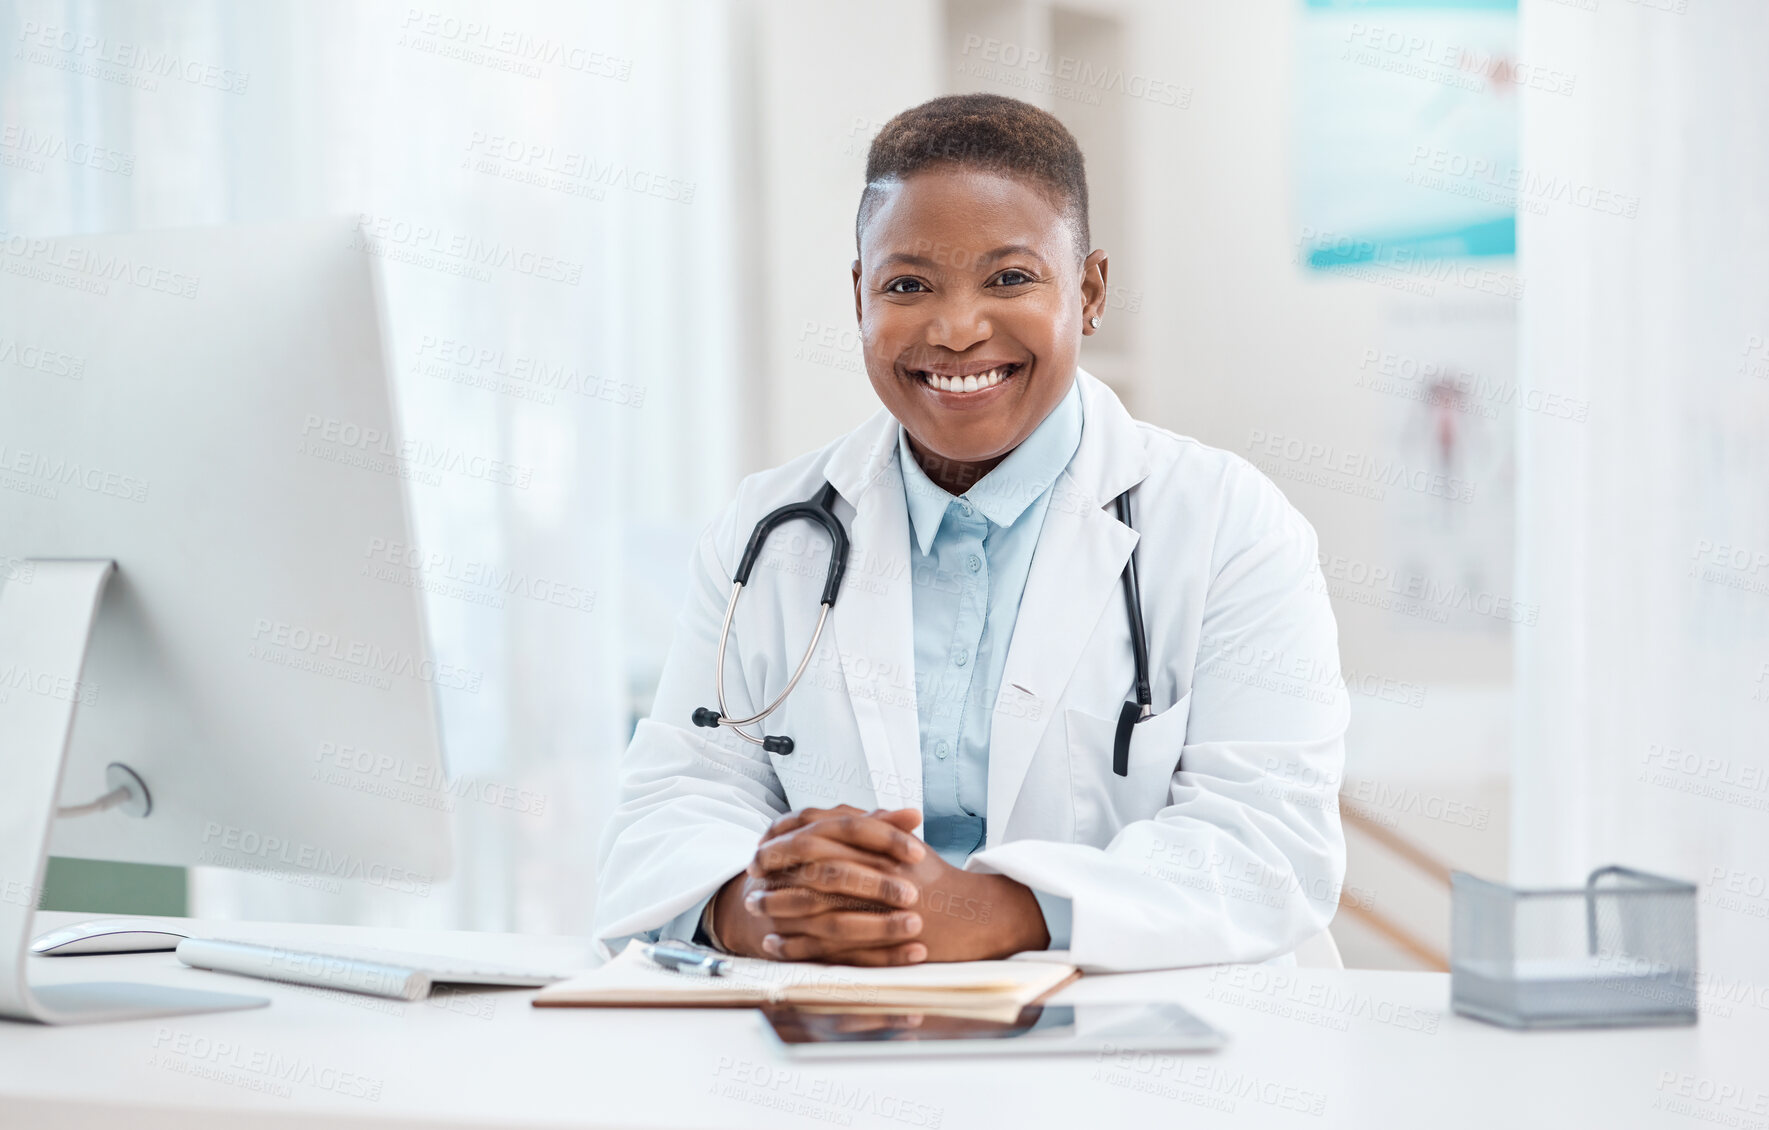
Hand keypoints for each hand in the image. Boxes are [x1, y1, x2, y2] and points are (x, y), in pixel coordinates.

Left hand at [743, 806, 1050, 963]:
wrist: (975, 917)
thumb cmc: (937, 880)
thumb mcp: (902, 845)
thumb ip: (864, 826)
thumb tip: (824, 814)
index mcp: (878, 844)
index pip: (823, 831)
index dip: (787, 837)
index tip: (763, 844)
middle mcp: (875, 870)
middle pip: (812, 864)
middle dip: (776, 868)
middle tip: (751, 873)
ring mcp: (876, 906)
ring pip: (815, 904)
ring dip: (779, 905)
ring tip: (755, 906)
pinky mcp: (875, 942)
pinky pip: (827, 944)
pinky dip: (796, 943)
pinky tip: (776, 943)